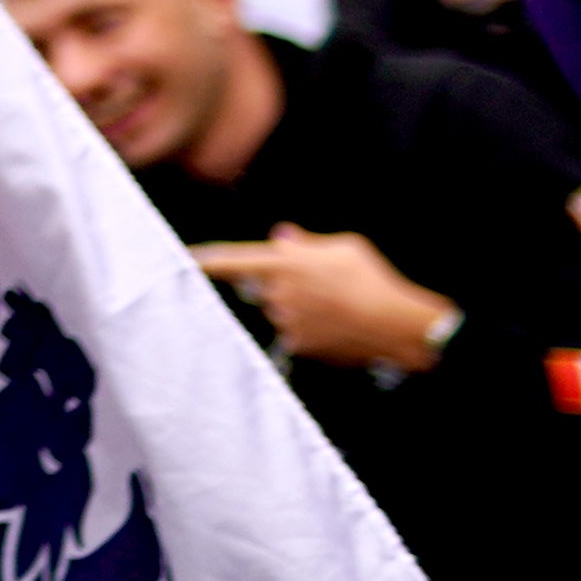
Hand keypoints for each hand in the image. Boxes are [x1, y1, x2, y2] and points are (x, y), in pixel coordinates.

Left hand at [191, 223, 459, 371]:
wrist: (396, 325)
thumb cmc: (373, 279)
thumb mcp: (344, 247)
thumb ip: (307, 243)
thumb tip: (283, 237)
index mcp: (284, 263)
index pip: (231, 260)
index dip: (204, 259)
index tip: (184, 259)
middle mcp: (277, 292)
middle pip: (258, 286)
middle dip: (276, 284)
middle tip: (314, 285)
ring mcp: (285, 320)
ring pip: (277, 310)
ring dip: (294, 306)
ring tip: (334, 305)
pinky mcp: (297, 343)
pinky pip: (292, 332)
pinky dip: (308, 328)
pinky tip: (336, 324)